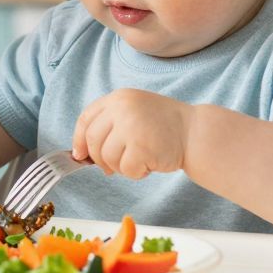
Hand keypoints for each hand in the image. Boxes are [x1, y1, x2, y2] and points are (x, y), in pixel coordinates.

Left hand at [71, 89, 191, 179]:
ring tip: (139, 161)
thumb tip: (82, 154)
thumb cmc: (164, 127)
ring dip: (121, 167)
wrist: (194, 132)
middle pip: (92, 141)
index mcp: (119, 98)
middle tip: (112, 167)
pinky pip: (126, 169)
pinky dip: (136, 173)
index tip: (80, 154)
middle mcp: (122, 108)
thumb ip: (110, 125)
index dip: (79, 139)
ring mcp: (131, 127)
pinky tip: (149, 164)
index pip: (86, 119)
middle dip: (100, 159)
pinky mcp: (141, 147)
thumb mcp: (134, 112)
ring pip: (107, 158)